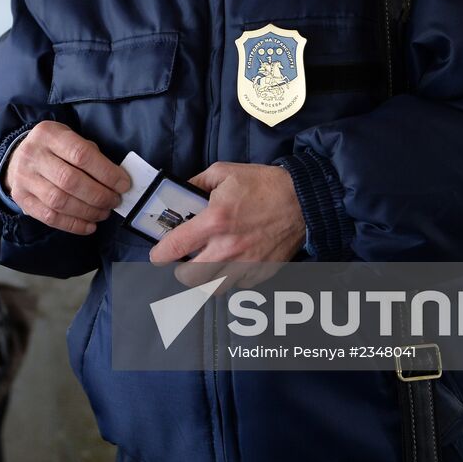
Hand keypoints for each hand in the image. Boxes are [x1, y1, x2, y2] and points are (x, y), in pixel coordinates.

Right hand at [4, 121, 130, 234]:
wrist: (18, 157)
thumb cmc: (54, 148)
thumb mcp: (69, 138)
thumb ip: (90, 154)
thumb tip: (116, 180)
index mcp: (49, 134)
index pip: (81, 154)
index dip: (106, 172)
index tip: (123, 184)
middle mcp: (33, 155)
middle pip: (70, 180)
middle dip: (99, 195)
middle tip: (115, 201)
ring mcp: (24, 178)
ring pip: (59, 201)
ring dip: (88, 211)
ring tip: (104, 212)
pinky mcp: (22, 199)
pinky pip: (50, 217)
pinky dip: (73, 225)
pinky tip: (89, 226)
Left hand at [148, 162, 306, 288]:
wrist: (304, 199)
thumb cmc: (265, 184)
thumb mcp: (224, 172)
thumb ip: (197, 183)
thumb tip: (180, 193)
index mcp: (214, 221)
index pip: (175, 247)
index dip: (160, 254)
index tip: (158, 254)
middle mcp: (228, 248)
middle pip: (190, 279)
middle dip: (182, 272)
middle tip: (185, 261)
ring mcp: (246, 264)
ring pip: (213, 289)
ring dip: (207, 279)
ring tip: (209, 266)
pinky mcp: (262, 273)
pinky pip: (238, 287)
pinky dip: (232, 279)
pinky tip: (234, 265)